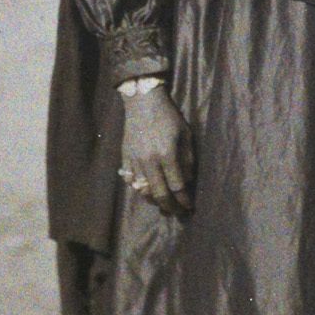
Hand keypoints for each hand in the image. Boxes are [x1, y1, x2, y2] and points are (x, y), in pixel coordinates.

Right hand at [118, 82, 193, 215]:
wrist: (142, 101)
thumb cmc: (168, 115)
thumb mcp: (185, 134)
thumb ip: (187, 159)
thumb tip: (188, 181)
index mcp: (167, 154)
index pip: (177, 186)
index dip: (184, 200)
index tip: (189, 207)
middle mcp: (149, 161)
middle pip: (159, 194)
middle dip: (170, 207)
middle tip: (178, 213)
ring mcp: (135, 161)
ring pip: (143, 191)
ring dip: (155, 201)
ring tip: (164, 203)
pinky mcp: (125, 158)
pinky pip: (131, 181)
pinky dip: (140, 189)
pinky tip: (148, 191)